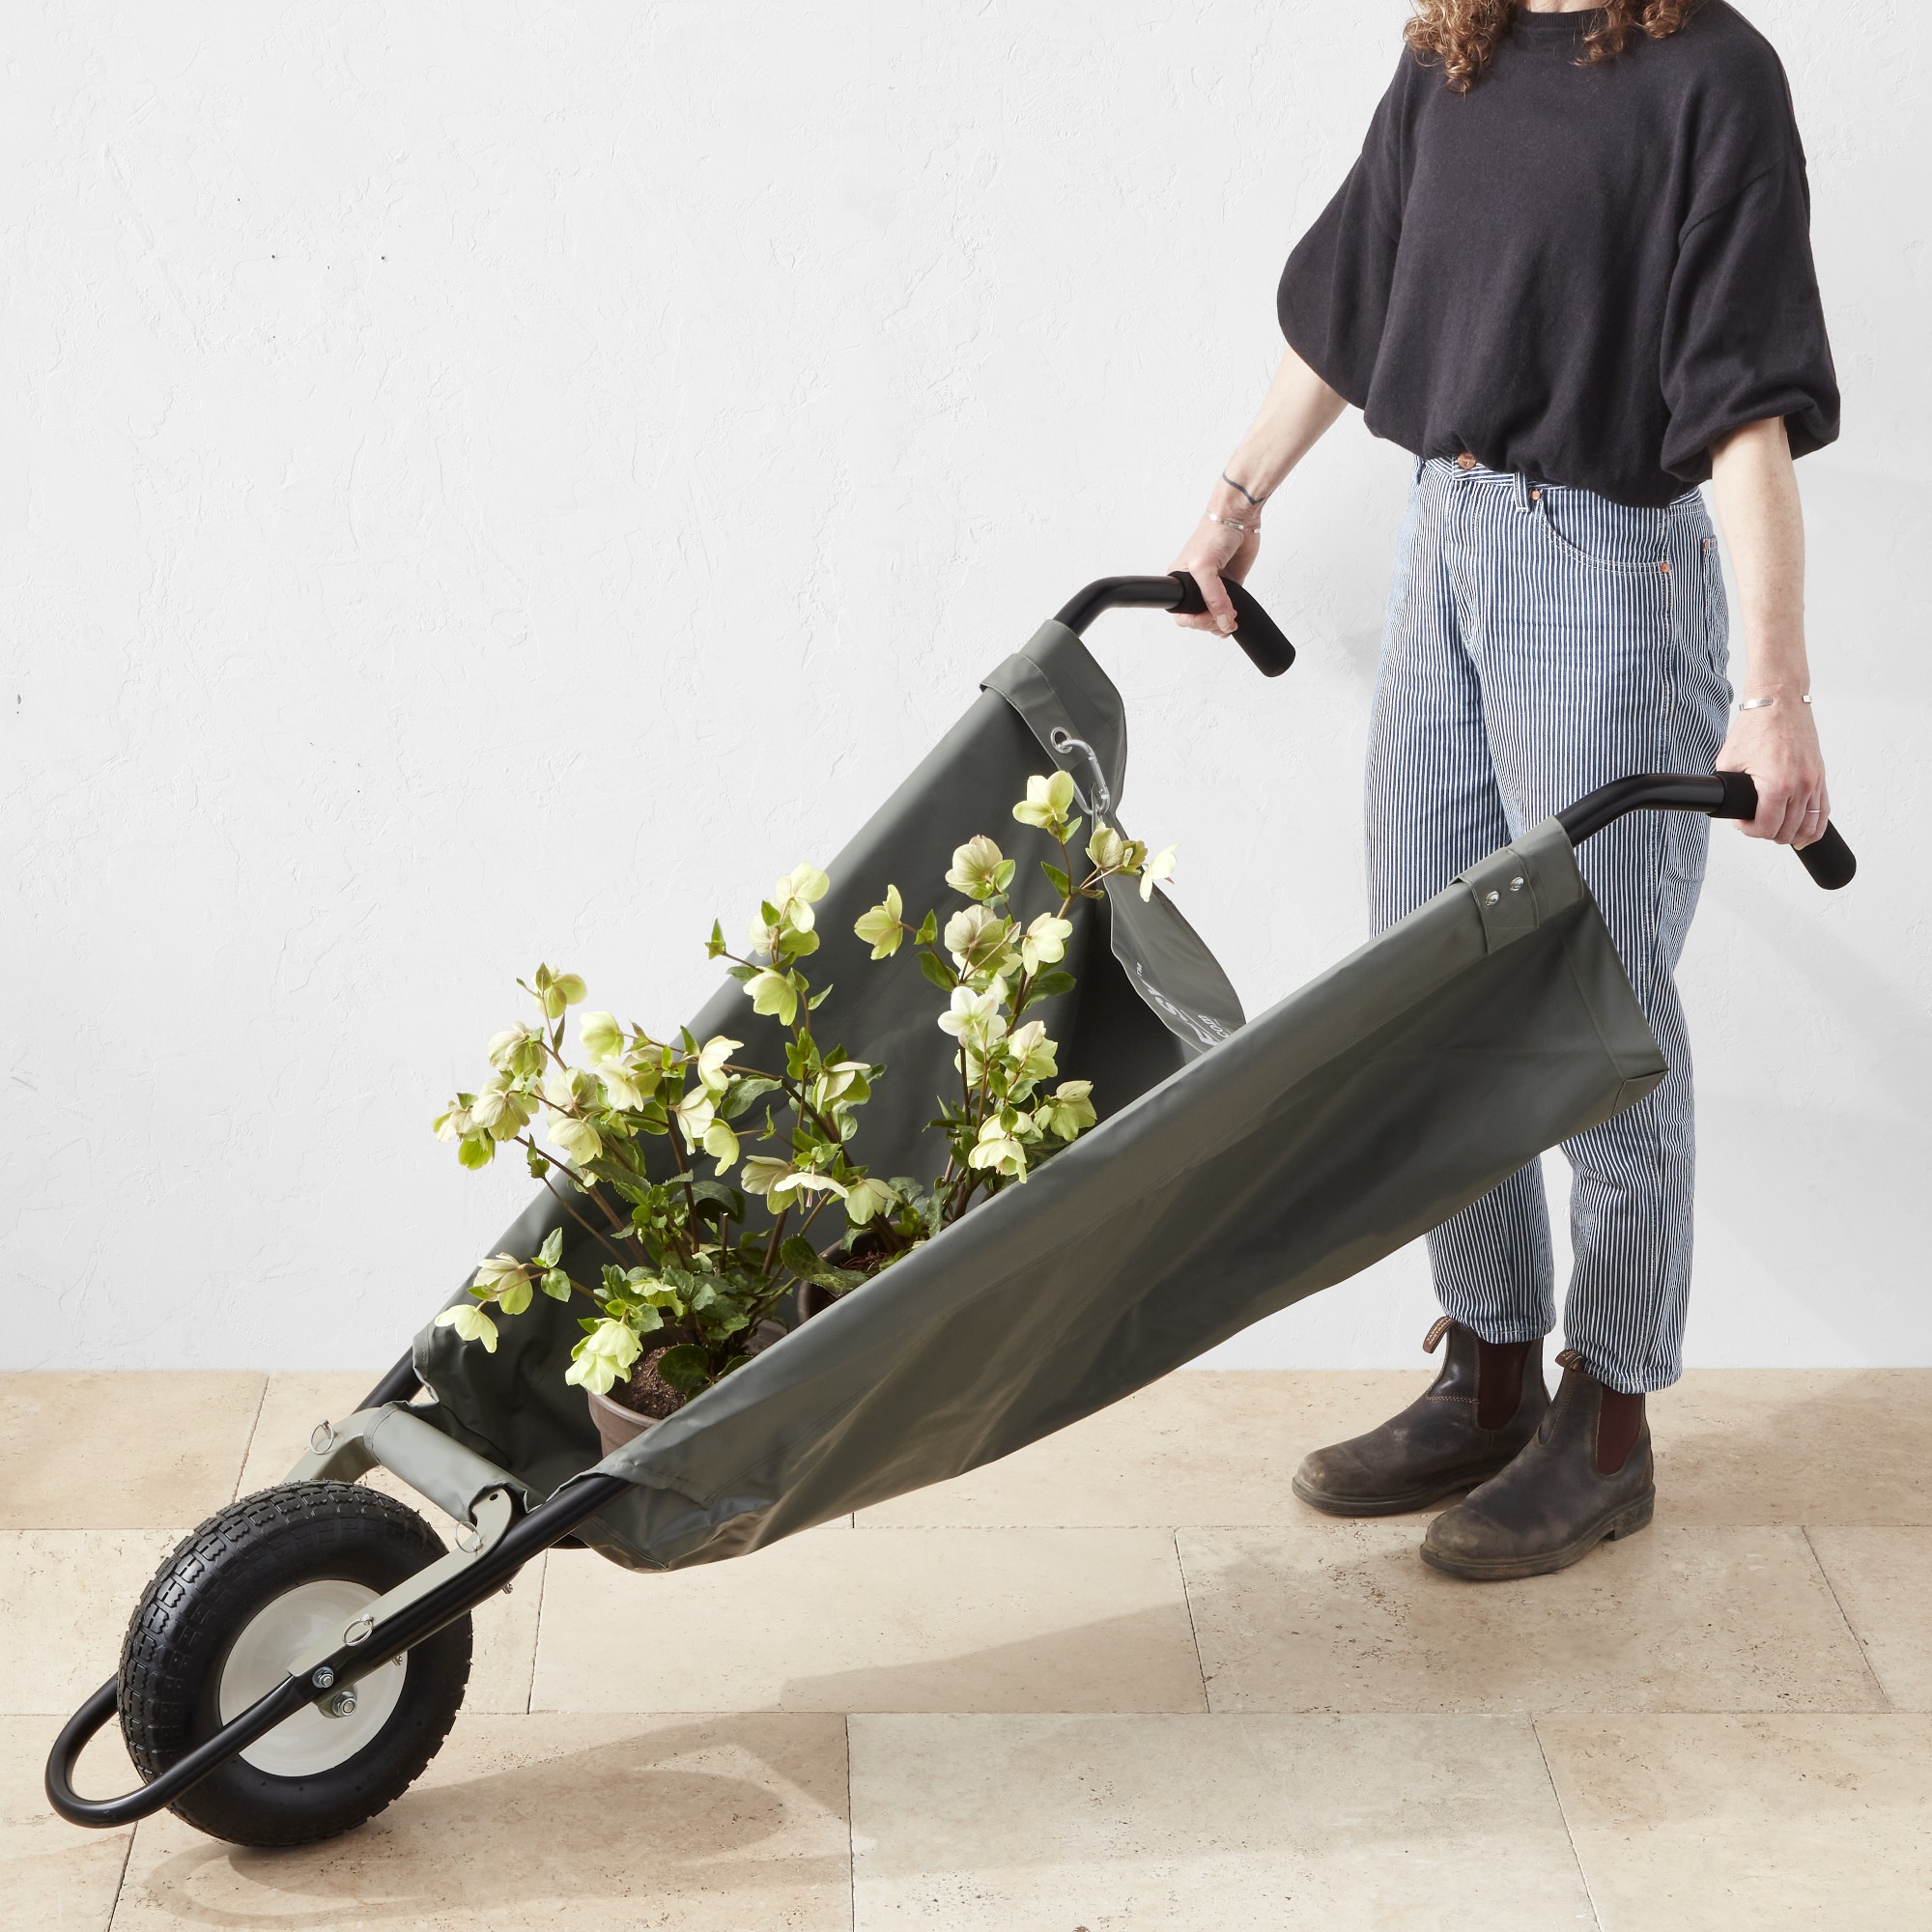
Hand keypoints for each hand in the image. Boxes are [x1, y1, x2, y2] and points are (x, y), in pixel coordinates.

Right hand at [1168, 514, 1258, 635]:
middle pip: (1197, 618)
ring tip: (1229, 621)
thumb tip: (1222, 621)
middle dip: (1210, 624)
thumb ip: (1213, 597)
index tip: (1209, 618)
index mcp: (1179, 582)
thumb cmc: (1213, 534)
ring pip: (1214, 616)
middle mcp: (1195, 586)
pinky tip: (1235, 615)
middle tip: (1222, 620)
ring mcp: (1214, 586)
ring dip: (1221, 623)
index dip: (1195, 621)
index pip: (1181, 614)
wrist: (1237, 520)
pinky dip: (1232, 615)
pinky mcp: (1231, 585)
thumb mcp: (1204, 567)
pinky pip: (1229, 607)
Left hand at [1715, 700, 1828, 847]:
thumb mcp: (1729, 761)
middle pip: (1787, 832)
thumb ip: (1729, 789)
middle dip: (1767, 833)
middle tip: (1754, 824)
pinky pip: (1823, 811)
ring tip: (1775, 831)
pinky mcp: (1820, 776)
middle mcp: (1800, 786)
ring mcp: (1814, 782)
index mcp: (1776, 785)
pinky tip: (1804, 832)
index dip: (1749, 831)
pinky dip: (1814, 825)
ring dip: (1791, 834)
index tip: (1741, 823)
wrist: (1780, 703)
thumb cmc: (1757, 727)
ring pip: (1809, 826)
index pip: (1766, 828)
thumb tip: (1729, 807)